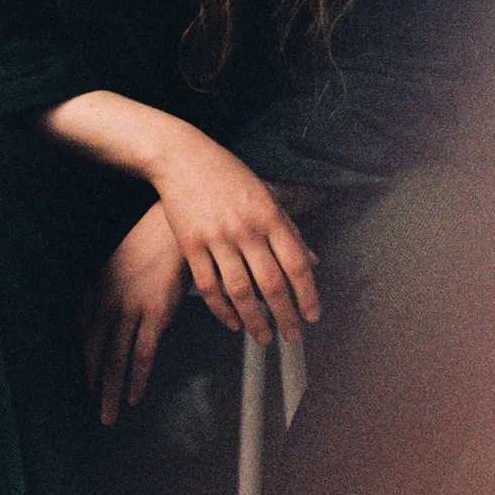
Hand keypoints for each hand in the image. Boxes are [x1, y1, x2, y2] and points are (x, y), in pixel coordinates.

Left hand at [83, 201, 188, 425]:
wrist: (173, 226)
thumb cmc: (149, 242)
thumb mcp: (117, 262)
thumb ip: (106, 286)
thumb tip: (96, 306)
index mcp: (97, 290)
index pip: (81, 333)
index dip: (79, 361)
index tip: (77, 383)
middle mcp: (108, 303)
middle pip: (94, 352)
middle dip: (91, 384)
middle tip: (87, 410)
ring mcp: (131, 310)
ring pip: (116, 360)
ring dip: (111, 392)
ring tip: (107, 418)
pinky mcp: (155, 314)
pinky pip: (143, 354)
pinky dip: (137, 378)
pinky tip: (134, 398)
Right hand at [149, 133, 320, 345]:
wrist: (181, 157)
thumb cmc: (227, 174)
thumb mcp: (265, 195)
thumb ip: (289, 229)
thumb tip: (313, 261)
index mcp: (269, 215)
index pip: (296, 264)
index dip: (308, 294)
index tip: (313, 316)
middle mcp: (246, 229)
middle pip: (271, 283)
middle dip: (285, 315)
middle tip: (293, 335)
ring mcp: (217, 238)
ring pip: (240, 291)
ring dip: (255, 320)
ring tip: (264, 337)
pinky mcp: (191, 245)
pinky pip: (209, 286)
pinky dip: (222, 310)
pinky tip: (233, 322)